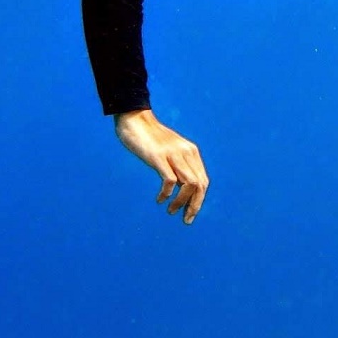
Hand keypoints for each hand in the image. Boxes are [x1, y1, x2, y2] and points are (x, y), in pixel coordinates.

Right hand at [113, 109, 209, 223]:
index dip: (199, 200)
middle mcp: (186, 152)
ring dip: (181, 202)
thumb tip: (182, 185)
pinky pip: (170, 181)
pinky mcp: (158, 157)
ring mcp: (173, 154)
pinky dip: (167, 194)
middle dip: (194, 206)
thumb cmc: (149, 137)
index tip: (189, 213)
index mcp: (191, 152)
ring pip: (189, 185)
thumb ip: (178, 163)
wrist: (134, 118)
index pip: (203, 181)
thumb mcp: (169, 149)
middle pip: (200, 185)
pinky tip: (160, 200)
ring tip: (171, 211)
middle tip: (185, 219)